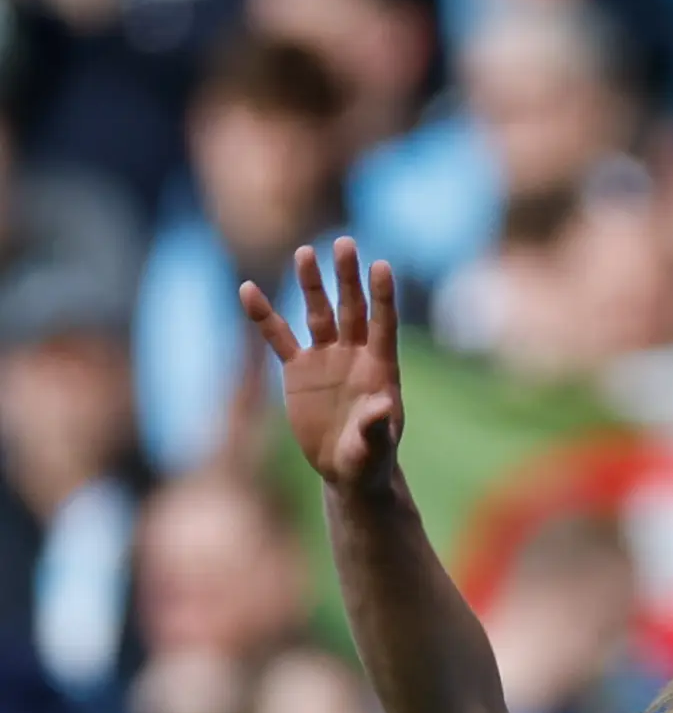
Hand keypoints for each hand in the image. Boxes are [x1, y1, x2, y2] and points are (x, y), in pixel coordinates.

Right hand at [240, 237, 403, 497]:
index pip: (382, 324)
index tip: (382, 265)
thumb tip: (384, 406)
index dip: (383, 297)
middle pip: (351, 308)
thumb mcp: (375, 447)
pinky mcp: (298, 370)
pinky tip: (248, 290)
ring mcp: (325, 358)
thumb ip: (378, 426)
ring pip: (317, 314)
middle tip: (344, 242)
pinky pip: (278, 338)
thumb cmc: (370, 459)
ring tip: (304, 253)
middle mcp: (354, 355)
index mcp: (380, 368)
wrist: (345, 469)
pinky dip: (263, 316)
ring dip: (311, 285)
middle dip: (347, 277)